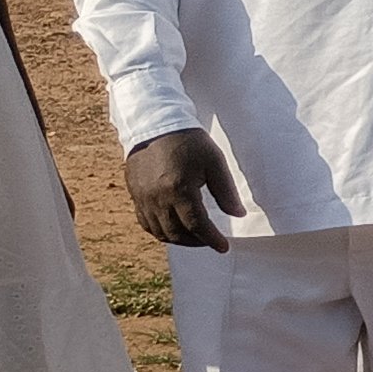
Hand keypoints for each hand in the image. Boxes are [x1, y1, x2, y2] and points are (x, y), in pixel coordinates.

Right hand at [123, 126, 246, 251]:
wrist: (154, 125)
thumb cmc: (188, 141)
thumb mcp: (214, 161)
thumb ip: (226, 191)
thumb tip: (238, 214)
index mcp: (179, 189)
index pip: (197, 226)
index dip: (212, 239)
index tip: (224, 247)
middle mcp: (157, 198)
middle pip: (178, 233)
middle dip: (197, 242)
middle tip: (212, 241)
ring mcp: (143, 198)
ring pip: (160, 232)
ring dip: (179, 240)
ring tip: (196, 237)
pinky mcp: (135, 194)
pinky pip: (145, 223)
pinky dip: (161, 231)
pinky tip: (174, 228)